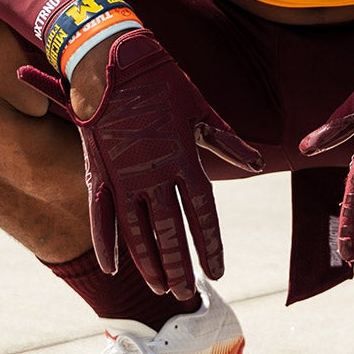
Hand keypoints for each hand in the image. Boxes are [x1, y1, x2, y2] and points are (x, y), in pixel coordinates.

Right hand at [18, 31, 261, 298]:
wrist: (115, 61)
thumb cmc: (164, 83)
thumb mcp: (201, 110)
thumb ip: (228, 142)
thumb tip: (256, 164)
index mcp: (185, 158)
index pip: (202, 214)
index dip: (210, 245)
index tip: (218, 270)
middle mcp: (154, 173)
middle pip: (169, 231)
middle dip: (179, 265)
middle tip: (188, 291)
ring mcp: (123, 175)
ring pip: (137, 231)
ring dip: (148, 262)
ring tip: (160, 287)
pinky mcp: (97, 172)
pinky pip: (101, 216)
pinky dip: (106, 243)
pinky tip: (113, 268)